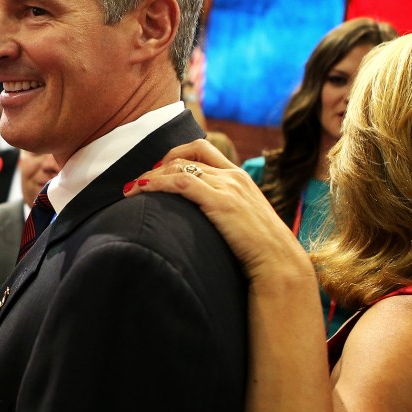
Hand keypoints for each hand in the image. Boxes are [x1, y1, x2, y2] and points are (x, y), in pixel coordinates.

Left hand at [122, 139, 313, 285]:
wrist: (279, 263)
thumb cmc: (260, 250)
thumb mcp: (243, 220)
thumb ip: (225, 209)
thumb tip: (199, 217)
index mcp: (239, 177)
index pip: (202, 148)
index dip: (174, 155)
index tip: (157, 171)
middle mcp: (233, 176)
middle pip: (185, 157)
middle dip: (157, 166)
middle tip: (139, 183)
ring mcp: (228, 187)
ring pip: (178, 168)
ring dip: (150, 176)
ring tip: (132, 190)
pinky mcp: (221, 202)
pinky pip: (180, 184)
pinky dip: (156, 184)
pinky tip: (140, 191)